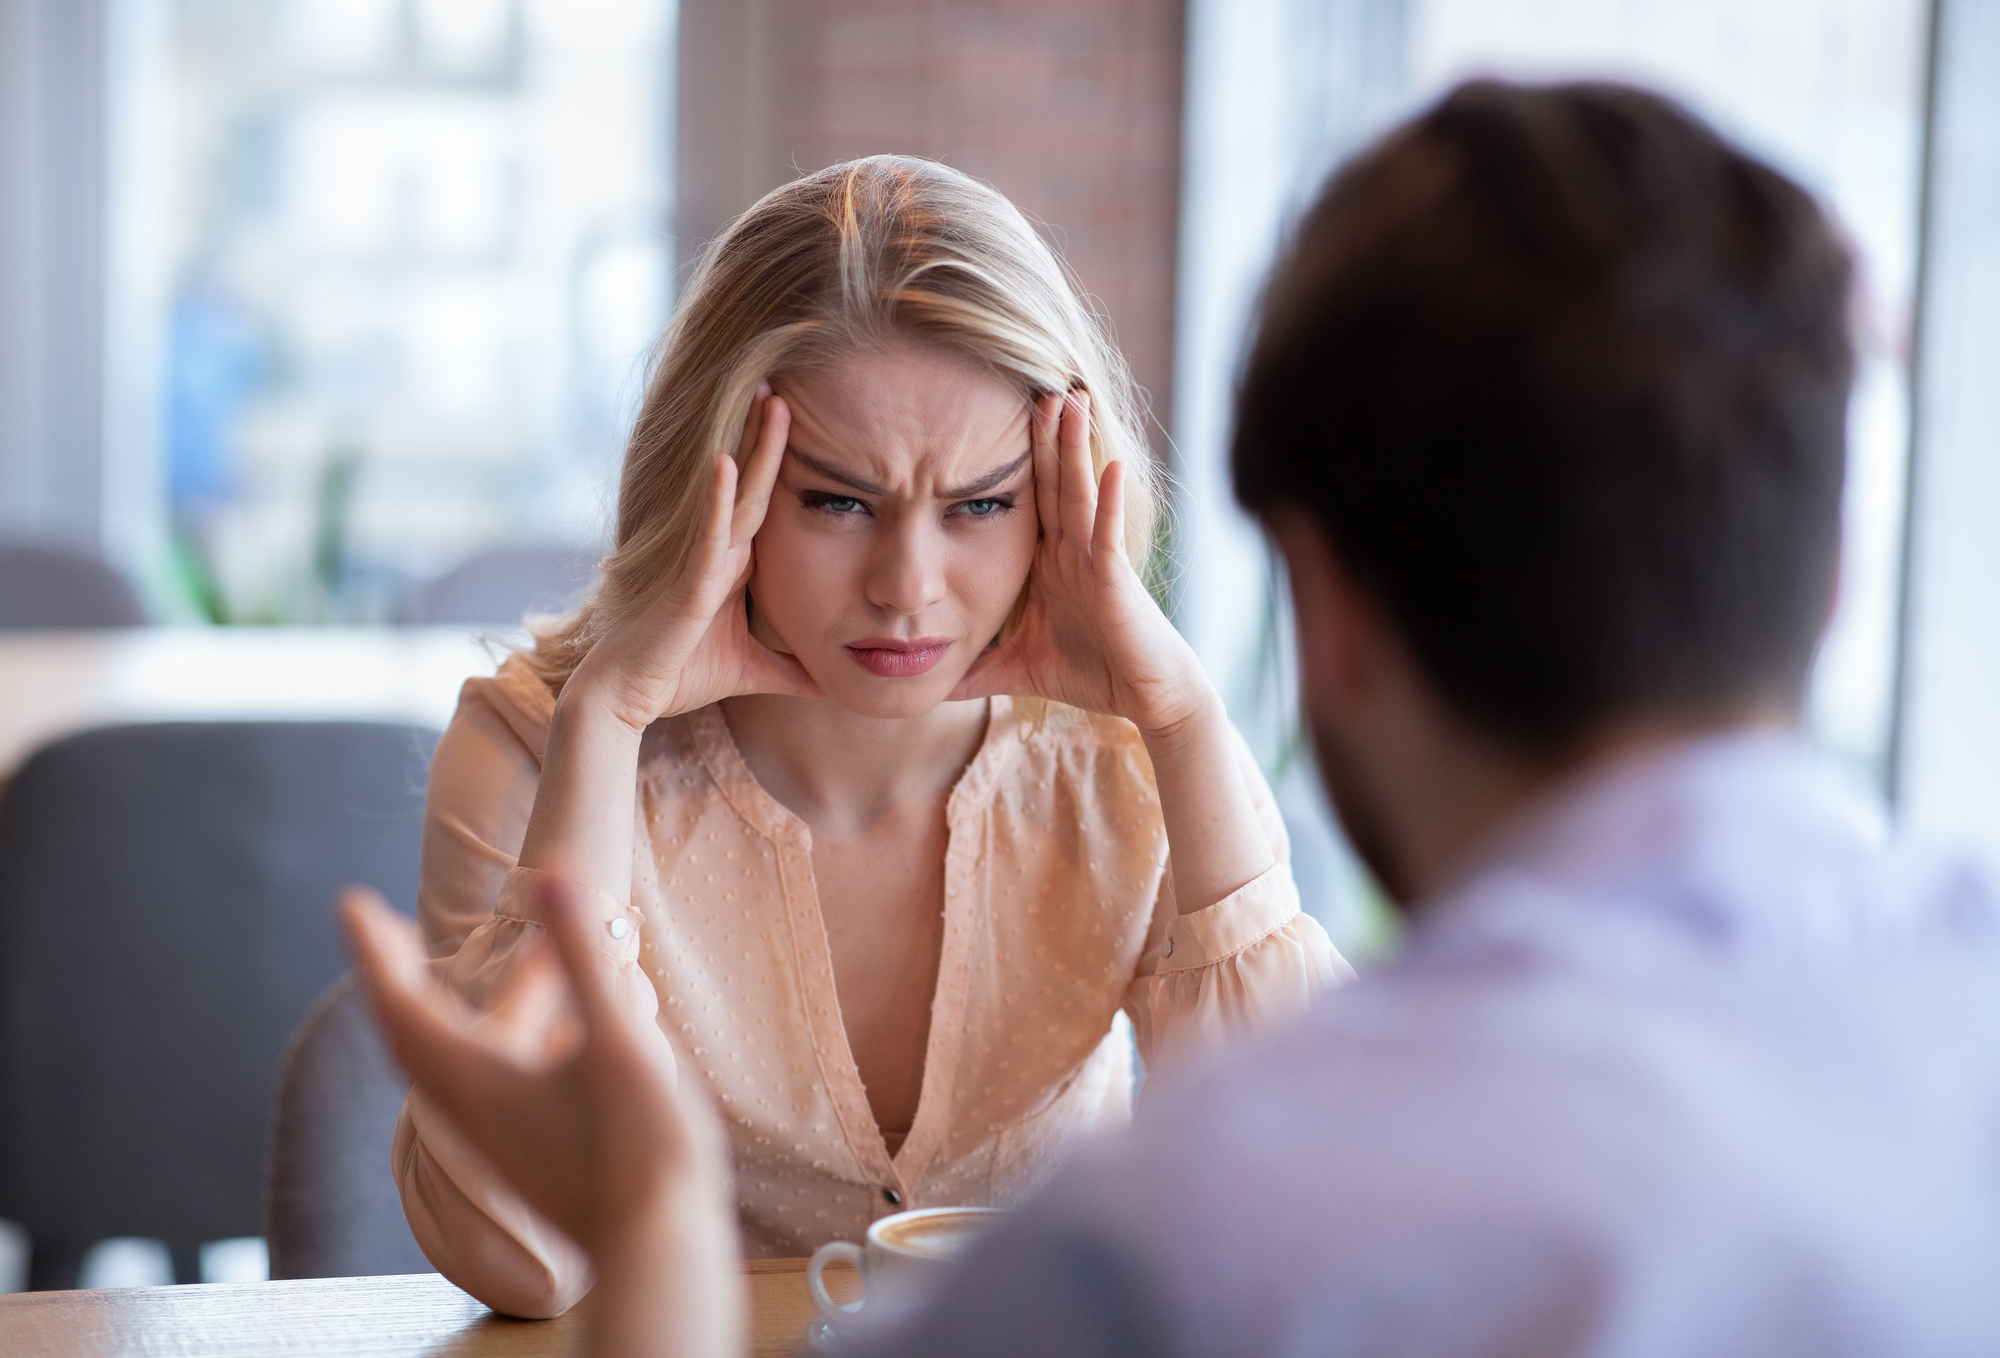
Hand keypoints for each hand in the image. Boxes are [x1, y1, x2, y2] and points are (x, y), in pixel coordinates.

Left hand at [338, 880, 732, 1265]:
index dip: (375, 951)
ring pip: (448, 1061)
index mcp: (479, 1080)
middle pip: (410, 1035)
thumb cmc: (638, 1148)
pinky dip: (489, 1039)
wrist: (658, 1248)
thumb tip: (550, 875)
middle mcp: (473, 1109)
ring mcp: (499, 1136)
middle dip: (396, 978)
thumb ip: (582, 957)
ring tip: (486, 968)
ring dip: (445, 1008)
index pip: (402, 1004)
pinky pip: (483, 1082)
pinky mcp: (528, 1152)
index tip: (352, 903)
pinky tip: (544, 1031)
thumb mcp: (616, 1041)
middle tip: (387, 931)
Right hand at [574, 386, 822, 733]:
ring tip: (771, 398)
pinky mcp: (687, 580)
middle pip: (753, 483)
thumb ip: (794, 672)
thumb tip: (837, 687)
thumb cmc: (677, 675)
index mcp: (733, 563)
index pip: (768, 504)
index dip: (786, 463)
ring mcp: (701, 560)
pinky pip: (707, 532)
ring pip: (734, 494)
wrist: (626, 697)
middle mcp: (718, 550)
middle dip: (770, 435)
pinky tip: (727, 461)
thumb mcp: (754, 672)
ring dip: (753, 446)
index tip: (812, 422)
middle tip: (788, 382)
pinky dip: (717, 498)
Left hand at [951, 389, 1208, 736]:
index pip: (1027, 499)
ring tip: (1068, 399)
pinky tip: (1110, 466)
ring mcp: (1097, 561)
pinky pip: (1109, 536)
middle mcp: (1073, 551)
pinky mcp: (1117, 582)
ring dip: (1075, 447)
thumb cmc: (1092, 675)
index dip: (1012, 458)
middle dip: (1043, 434)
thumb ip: (976, 671)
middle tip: (1028, 380)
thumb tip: (927, 686)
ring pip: (1081, 493)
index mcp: (1051, 561)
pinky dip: (1109, 502)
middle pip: (1054, 481)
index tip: (985, 416)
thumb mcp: (1018, 669)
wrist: (1145, 699)